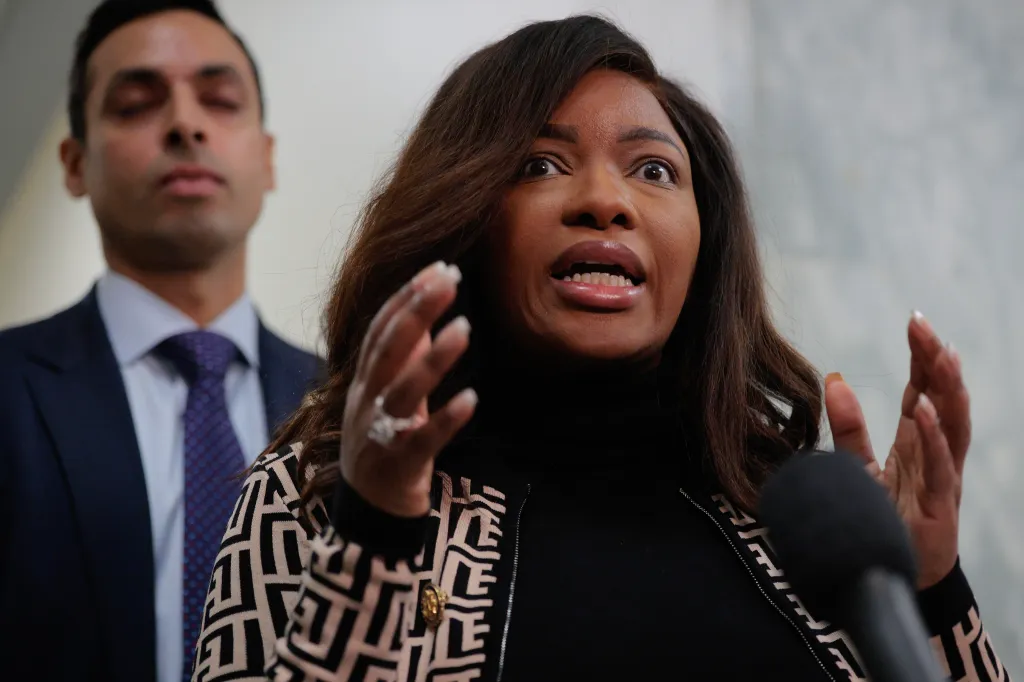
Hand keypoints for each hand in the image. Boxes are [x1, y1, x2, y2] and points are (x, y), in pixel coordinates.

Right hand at [340, 260, 476, 517]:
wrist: (368, 513)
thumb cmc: (385, 445)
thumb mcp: (390, 398)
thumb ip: (404, 360)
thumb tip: (425, 316)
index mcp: (365, 382)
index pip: (381, 331)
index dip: (406, 299)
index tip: (436, 269)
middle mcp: (367, 402)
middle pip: (389, 350)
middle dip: (417, 312)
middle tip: (448, 279)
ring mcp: (380, 433)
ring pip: (404, 392)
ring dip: (434, 359)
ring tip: (464, 328)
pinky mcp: (400, 465)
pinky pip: (424, 440)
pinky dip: (447, 420)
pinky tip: (472, 400)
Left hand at [824, 312, 969, 588]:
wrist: (886, 576)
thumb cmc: (879, 520)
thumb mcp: (856, 467)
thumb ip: (847, 427)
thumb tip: (833, 379)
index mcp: (916, 441)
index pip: (923, 390)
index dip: (922, 358)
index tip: (916, 321)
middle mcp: (934, 454)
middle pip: (942, 399)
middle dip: (935, 361)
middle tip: (924, 325)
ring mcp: (940, 478)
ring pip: (953, 427)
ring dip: (947, 390)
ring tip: (940, 355)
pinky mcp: (938, 506)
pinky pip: (939, 466)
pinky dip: (934, 436)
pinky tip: (927, 409)